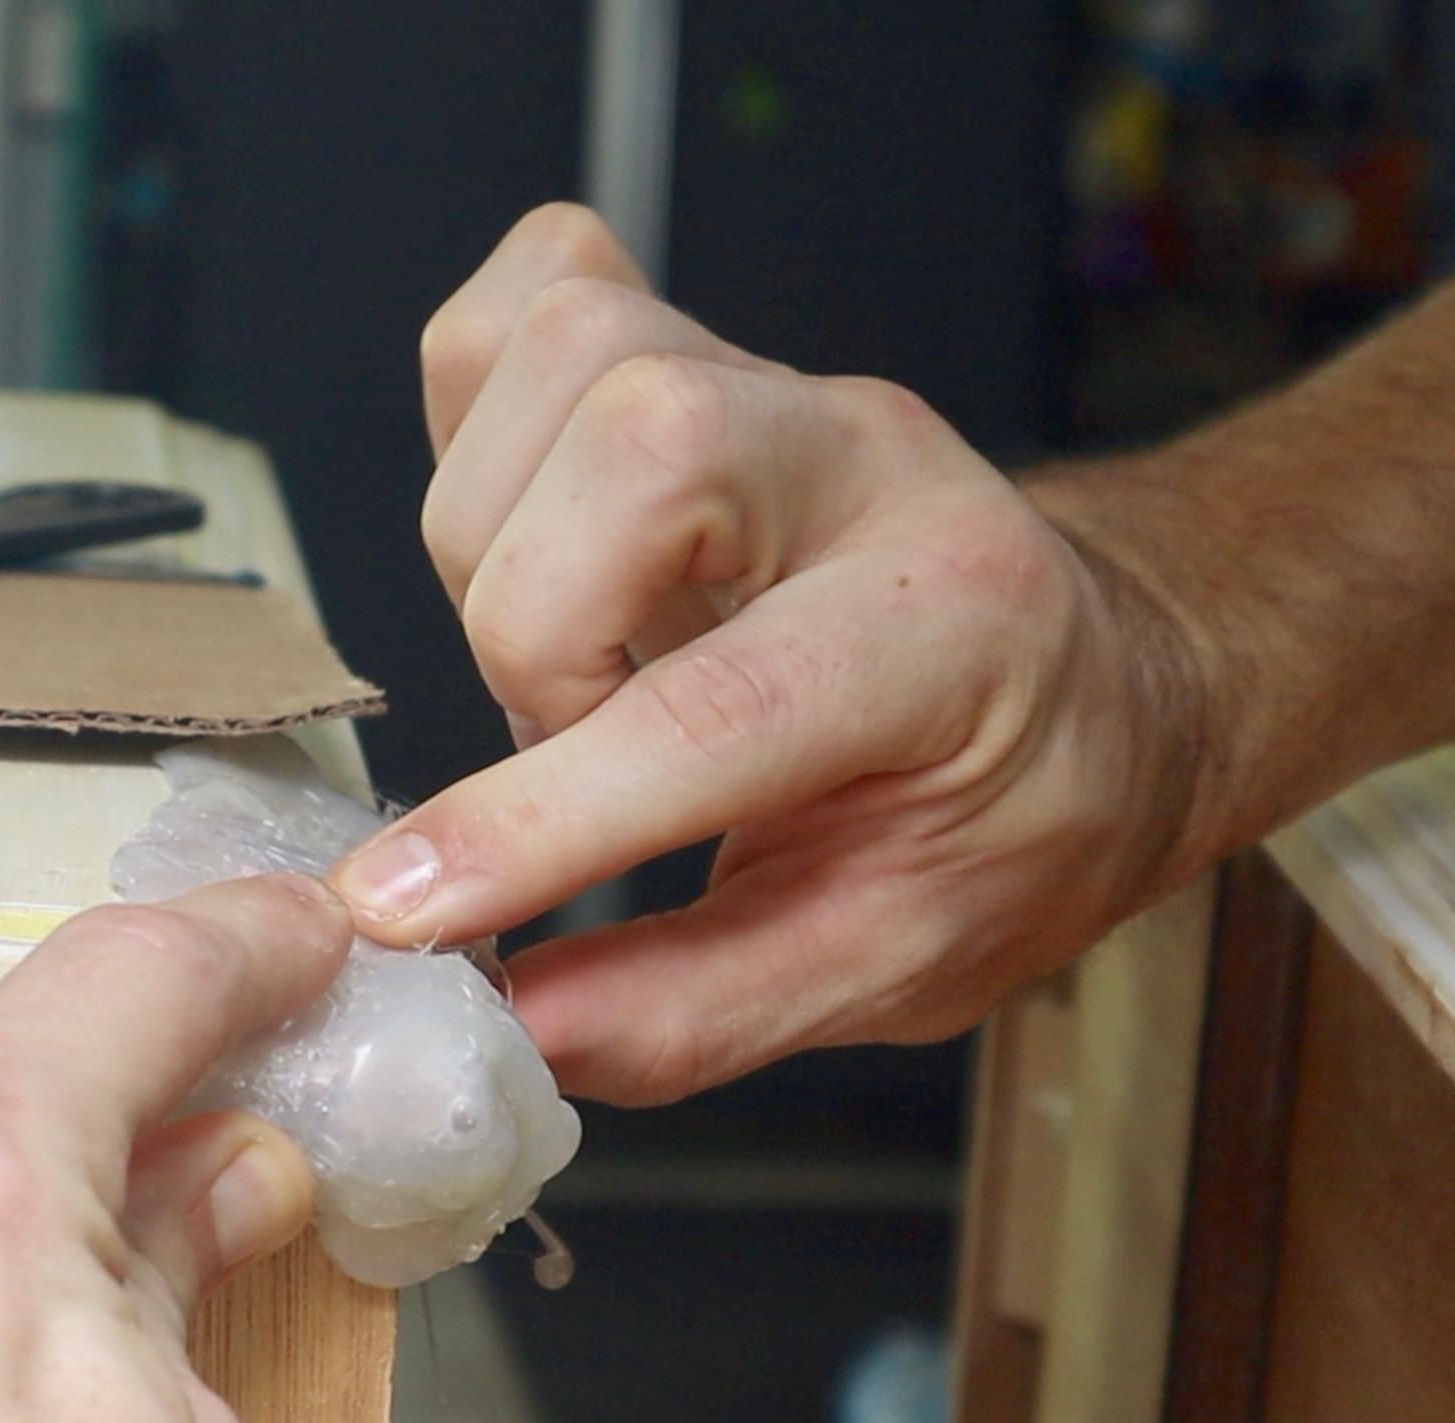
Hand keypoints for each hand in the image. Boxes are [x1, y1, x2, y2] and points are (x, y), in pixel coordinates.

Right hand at [330, 203, 1208, 1103]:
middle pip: (639, 438)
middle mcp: (867, 461)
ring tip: (566, 655)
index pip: (726, 702)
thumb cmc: (1020, 814)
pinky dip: (476, 419)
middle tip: (568, 741)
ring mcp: (776, 379)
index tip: (410, 907)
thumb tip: (518, 1032)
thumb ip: (703, 1007)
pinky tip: (530, 532)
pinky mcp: (692, 341)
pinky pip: (526, 306)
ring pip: (560, 357)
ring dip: (494, 536)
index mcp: (958, 626)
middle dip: (531, 626)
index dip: (543, 816)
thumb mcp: (905, 962)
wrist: (1097, 680)